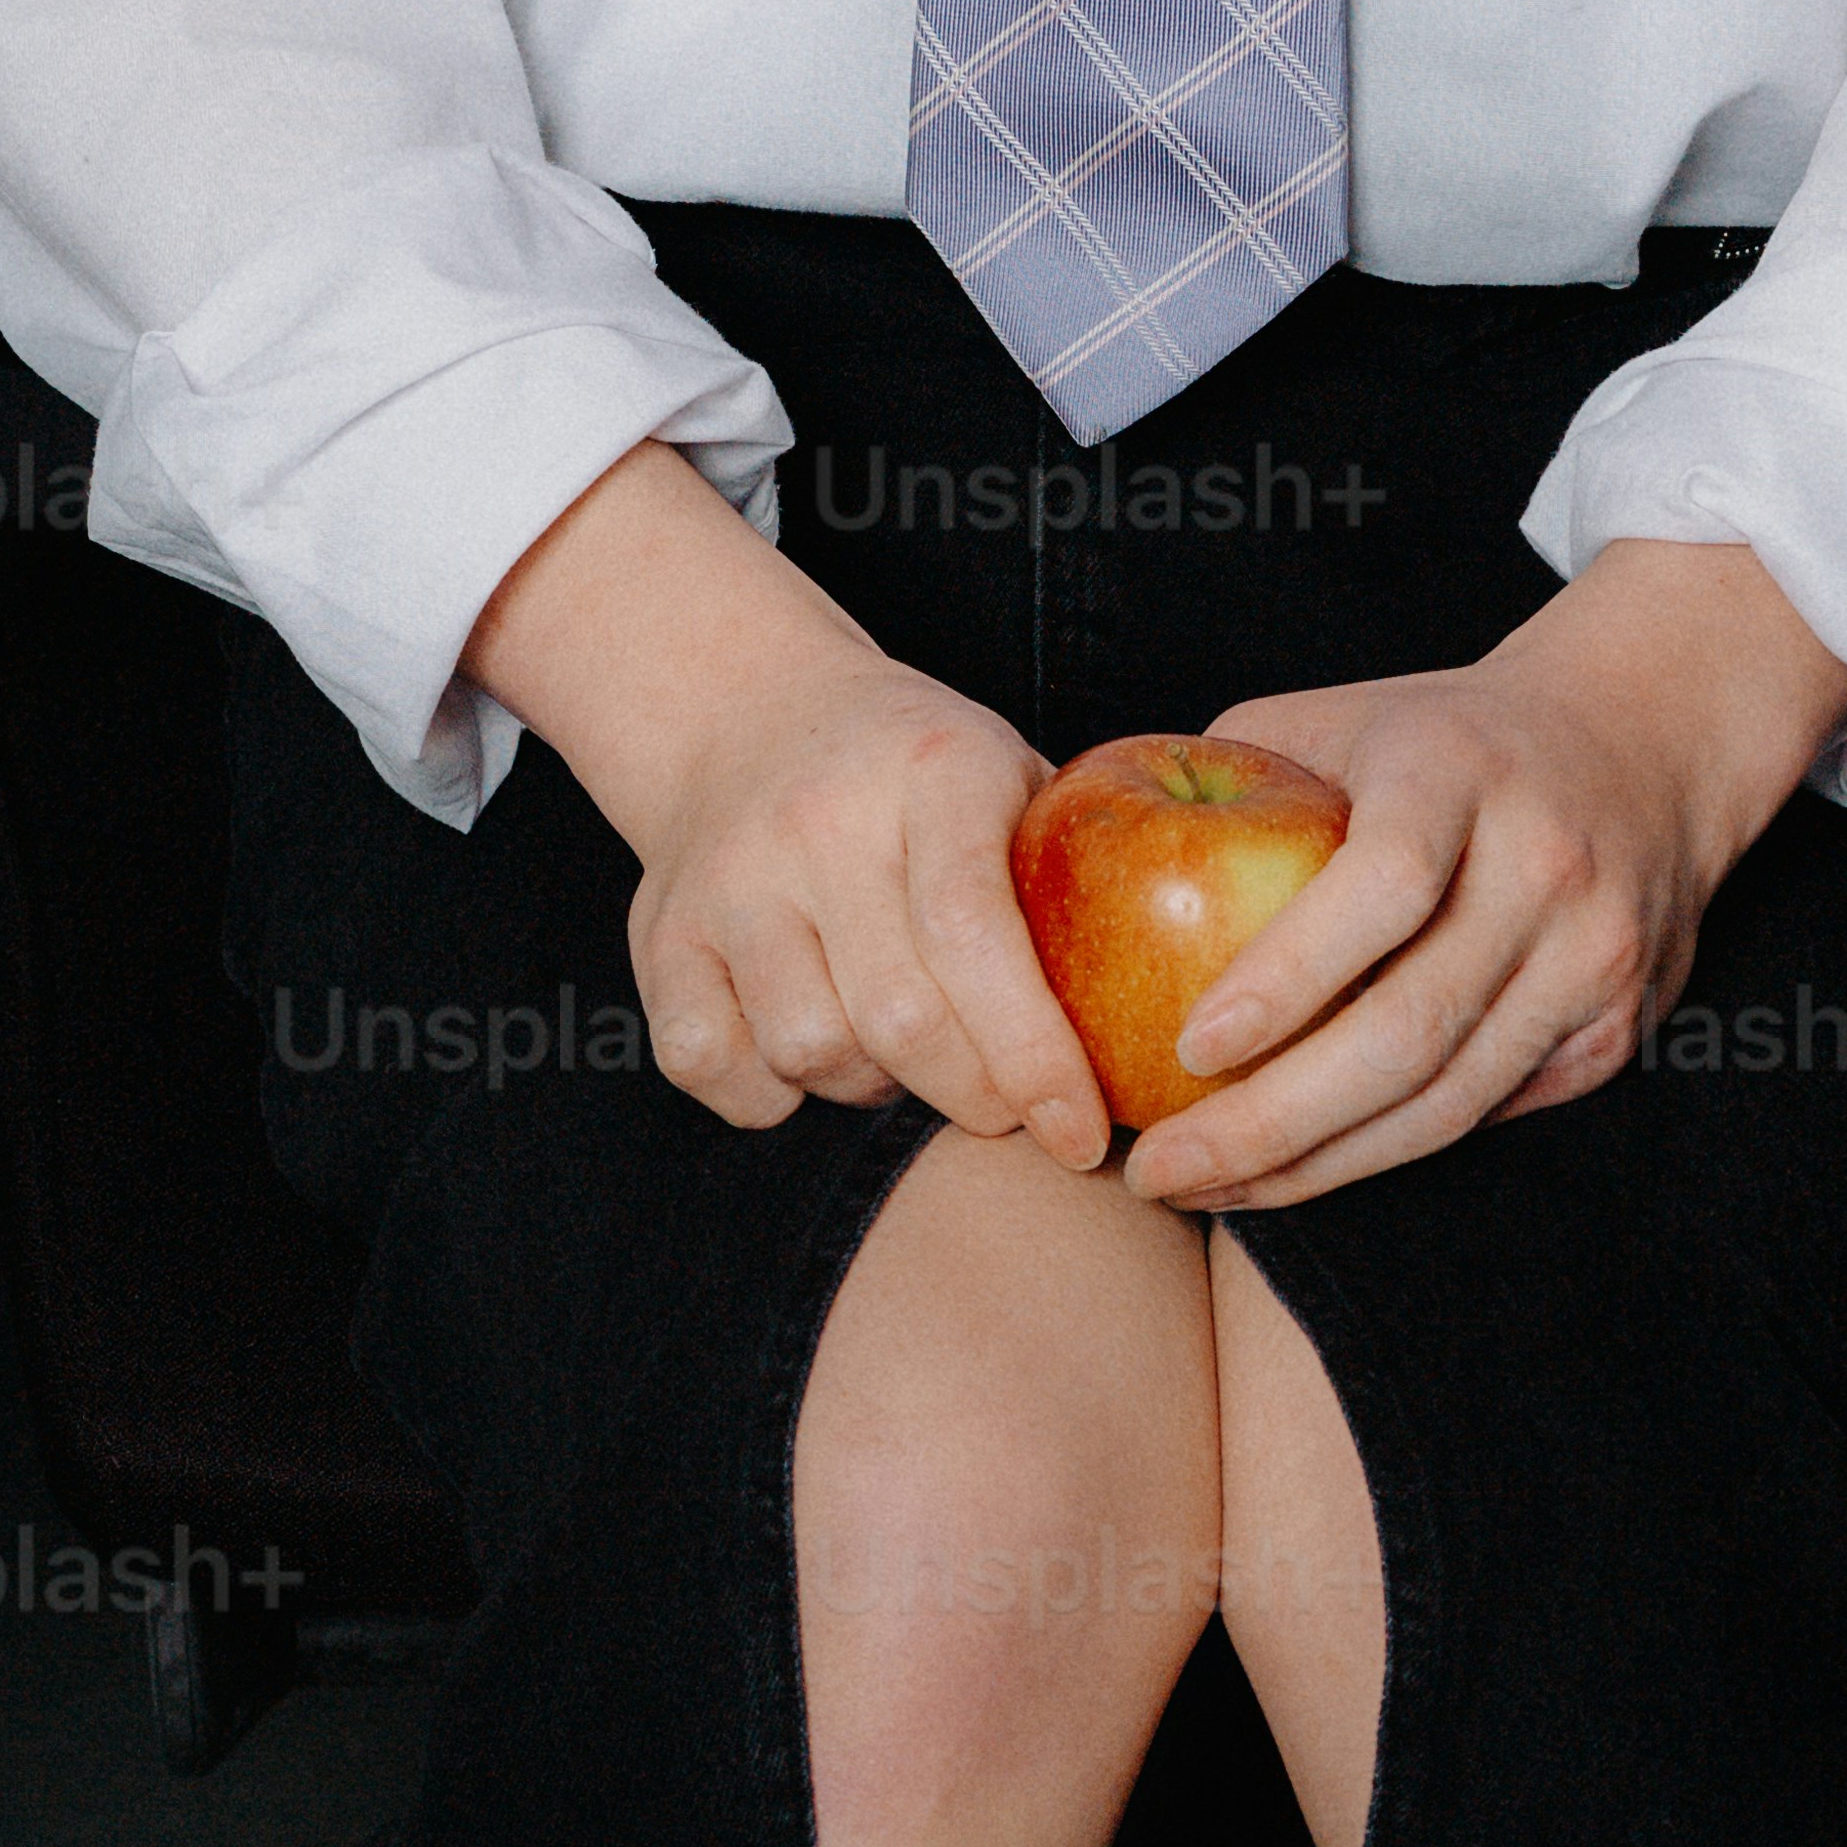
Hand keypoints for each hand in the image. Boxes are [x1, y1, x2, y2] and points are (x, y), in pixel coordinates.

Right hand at [463, 438, 1107, 1165]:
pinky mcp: (661, 931)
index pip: (979, 937)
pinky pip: (713, 1066)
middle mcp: (818, 818)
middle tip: (1009, 1108)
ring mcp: (729, 875)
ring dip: (873, 1088)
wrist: (749, 710)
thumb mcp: (1013, 780)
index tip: (1083, 1136)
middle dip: (975, 1096)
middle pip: (901, 1019)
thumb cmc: (922, 776)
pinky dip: (769, 1094)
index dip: (1036, 1057)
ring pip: (810, 1050)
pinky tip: (811, 1058)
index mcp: (932, 772)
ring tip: (904, 1054)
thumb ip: (1083, 876)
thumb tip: (1185, 1028)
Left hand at [1121, 532, 1846, 1214]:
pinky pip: (1486, 1115)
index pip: (1385, 886)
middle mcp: (1546, 865)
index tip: (1184, 1050)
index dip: (1286, 980)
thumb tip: (1060, 854)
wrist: (1644, 740)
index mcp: (1461, 770)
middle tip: (1157, 1169)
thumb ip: (1217, 782)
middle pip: (1410, 1029)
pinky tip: (1299, 1171)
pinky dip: (1385, 1152)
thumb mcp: (1331, 719)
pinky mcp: (1617, 1027)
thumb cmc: (1437, 738)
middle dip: (1271, 1123)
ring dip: (1317, 1167)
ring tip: (1206, 1188)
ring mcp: (1596, 954)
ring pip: (1447, 1100)